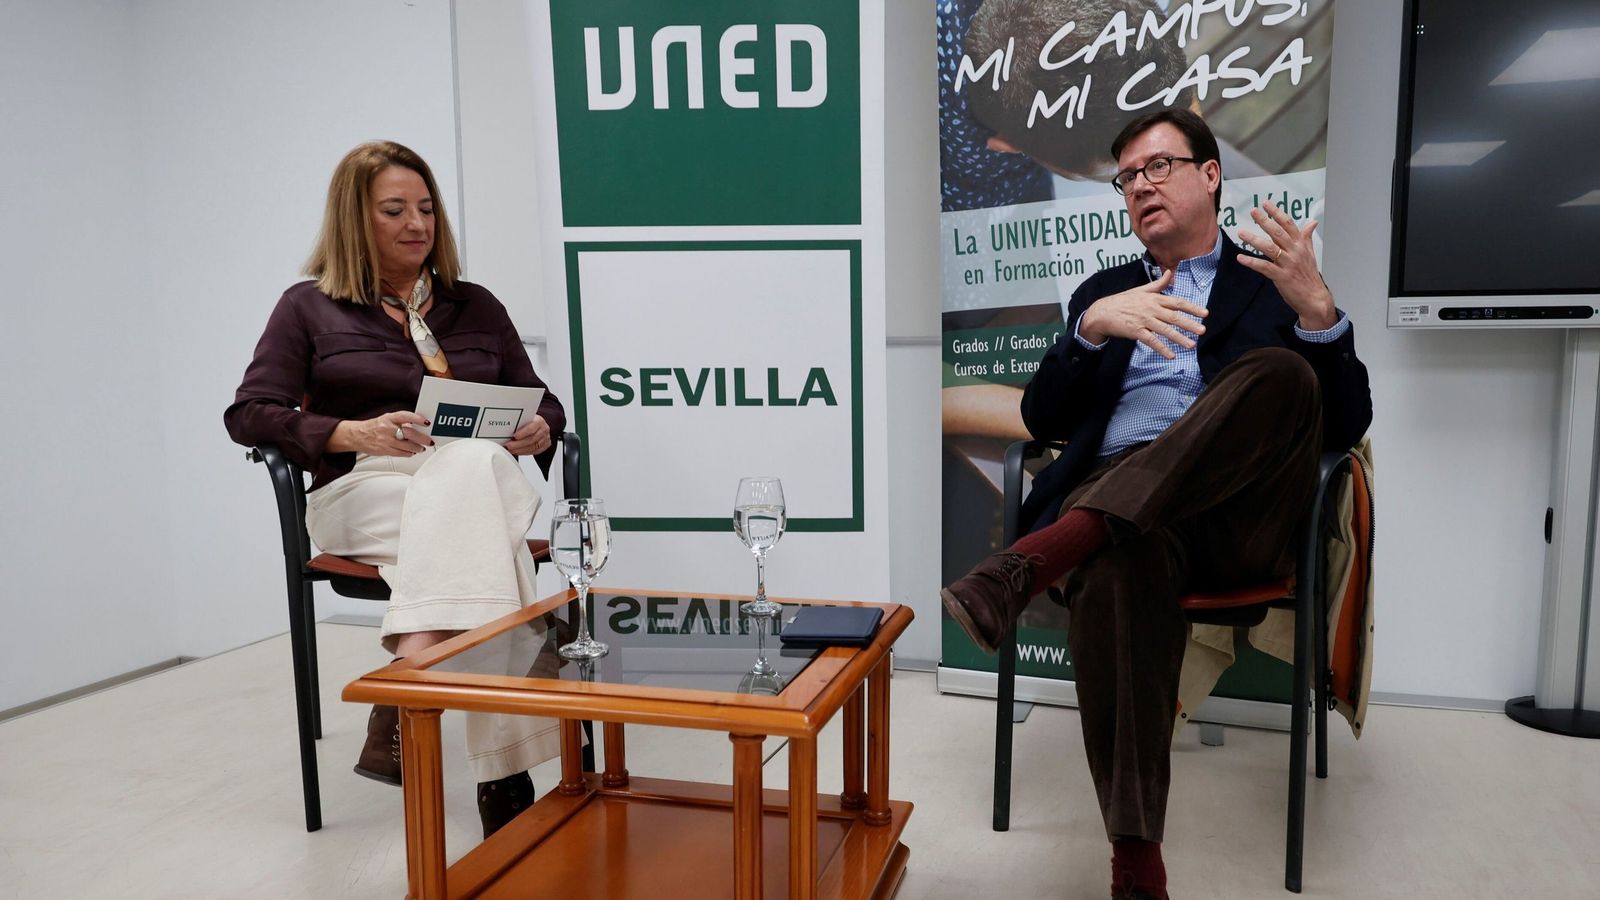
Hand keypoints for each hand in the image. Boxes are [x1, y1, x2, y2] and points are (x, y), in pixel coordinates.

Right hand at [328, 411, 432, 456]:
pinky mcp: (385, 450)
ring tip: (422, 448)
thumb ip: (401, 422)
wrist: (357, 435)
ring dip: (417, 448)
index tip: (427, 422)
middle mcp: (388, 428)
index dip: (417, 419)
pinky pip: (401, 453)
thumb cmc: (375, 426)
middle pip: (409, 433)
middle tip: (429, 441)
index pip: (406, 416)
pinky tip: (412, 452)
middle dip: (422, 438)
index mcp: (389, 418)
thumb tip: (417, 426)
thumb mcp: (387, 419)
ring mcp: (386, 440)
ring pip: (407, 446)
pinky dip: (409, 453)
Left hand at [505, 415, 551, 456]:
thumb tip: (505, 428)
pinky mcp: (545, 446)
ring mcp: (545, 438)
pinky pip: (534, 451)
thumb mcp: (525, 418)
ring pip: (533, 447)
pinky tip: (517, 451)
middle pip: (532, 439)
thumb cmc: (530, 421)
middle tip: (509, 445)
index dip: (523, 433)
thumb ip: (519, 423)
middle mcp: (544, 430)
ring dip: (520, 449)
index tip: (514, 436)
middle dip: (519, 444)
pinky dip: (524, 452)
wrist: (539, 426)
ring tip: (511, 449)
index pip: (532, 428)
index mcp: (539, 421)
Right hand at [1078, 267, 1207, 359]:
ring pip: (1165, 330)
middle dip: (1189, 324)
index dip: (1192, 307)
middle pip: (1174, 317)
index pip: (1177, 302)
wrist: (1102, 312)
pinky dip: (1162, 349)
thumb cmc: (1122, 301)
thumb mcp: (1140, 290)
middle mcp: (1151, 309)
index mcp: (1154, 298)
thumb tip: (1170, 273)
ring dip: (1179, 338)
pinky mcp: (1136, 332)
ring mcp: (1143, 321)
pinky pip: (1151, 341)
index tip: (1205, 313)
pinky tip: (1171, 355)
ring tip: (1192, 345)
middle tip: (1203, 330)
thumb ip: (1158, 284)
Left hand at [1236, 201, 1336, 329]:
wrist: (1315, 298)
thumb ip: (1307, 237)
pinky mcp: (1281, 277)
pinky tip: (1240, 258)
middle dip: (1265, 221)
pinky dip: (1252, 262)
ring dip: (1254, 240)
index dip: (1277, 213)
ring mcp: (1288, 264)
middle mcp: (1295, 252)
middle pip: (1278, 233)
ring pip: (1269, 248)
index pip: (1289, 225)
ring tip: (1241, 233)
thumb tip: (1313, 222)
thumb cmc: (1309, 275)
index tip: (1267, 204)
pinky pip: (1264, 267)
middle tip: (1253, 211)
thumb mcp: (1310, 254)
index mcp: (1301, 245)